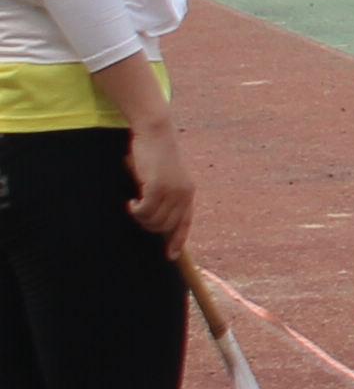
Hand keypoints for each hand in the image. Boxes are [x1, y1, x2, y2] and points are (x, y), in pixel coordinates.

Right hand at [121, 121, 192, 247]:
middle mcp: (184, 194)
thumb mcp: (164, 176)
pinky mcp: (157, 186)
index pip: (185, 224)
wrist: (156, 132)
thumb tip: (152, 215)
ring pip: (153, 221)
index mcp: (188, 193)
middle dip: (149, 226)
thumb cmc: (156, 153)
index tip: (171, 256)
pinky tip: (131, 201)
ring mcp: (172, 191)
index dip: (178, 241)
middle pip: (165, 227)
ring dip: (140, 217)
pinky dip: (135, 210)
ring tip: (134, 204)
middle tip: (136, 213)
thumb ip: (163, 194)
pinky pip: (144, 210)